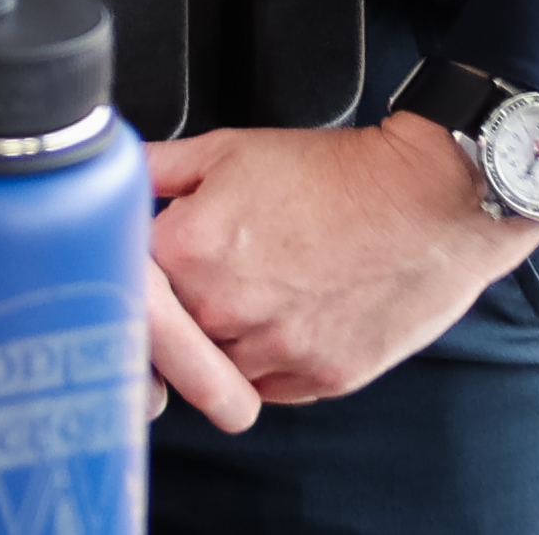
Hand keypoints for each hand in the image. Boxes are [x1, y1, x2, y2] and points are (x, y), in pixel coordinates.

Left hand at [148, 116, 538, 406]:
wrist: (429, 200)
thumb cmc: (334, 173)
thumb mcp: (227, 149)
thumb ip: (154, 170)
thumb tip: (109, 174)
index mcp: (188, 250)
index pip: (124, 278)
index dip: (134, 267)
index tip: (149, 261)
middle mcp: (224, 309)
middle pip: (168, 332)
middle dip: (178, 307)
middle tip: (209, 278)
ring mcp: (274, 349)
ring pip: (216, 367)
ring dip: (222, 340)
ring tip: (256, 295)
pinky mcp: (321, 378)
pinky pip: (267, 388)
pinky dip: (267, 363)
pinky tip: (288, 318)